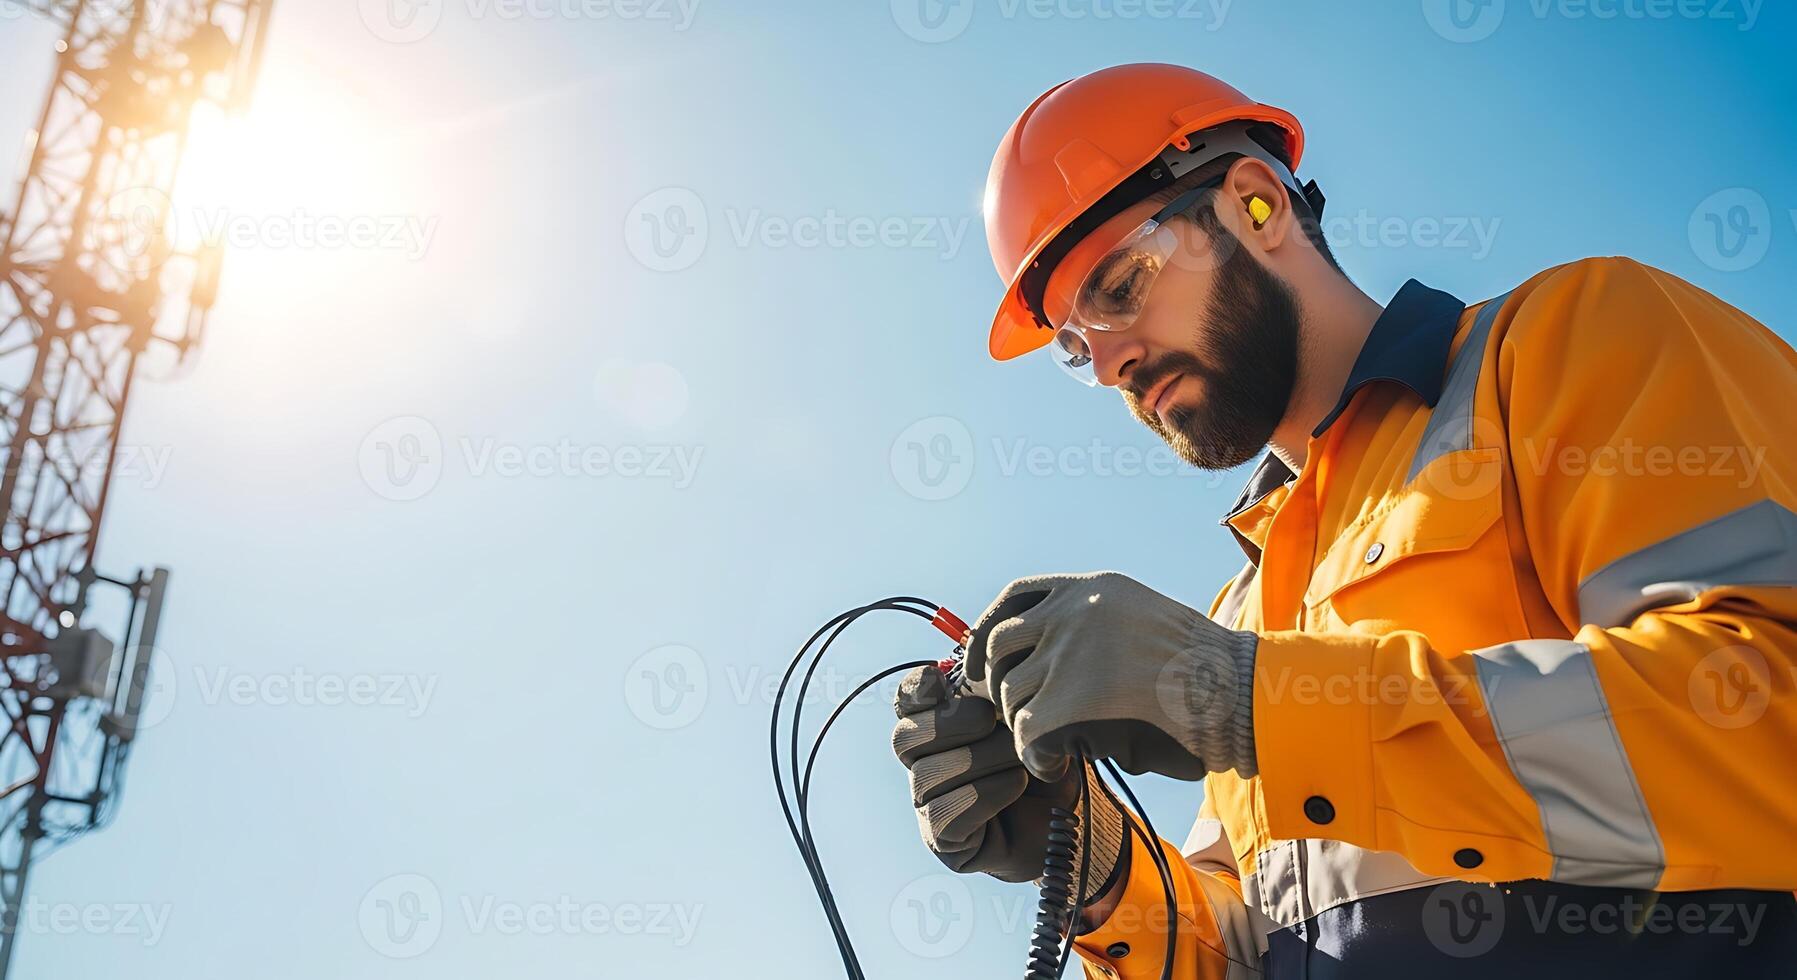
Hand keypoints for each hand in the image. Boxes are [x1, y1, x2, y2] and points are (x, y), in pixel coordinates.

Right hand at [892, 665, 1124, 901]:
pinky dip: (984, 794)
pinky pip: (943, 814)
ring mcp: (929, 804)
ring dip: (980, 760)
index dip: (917, 690)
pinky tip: (1016, 784)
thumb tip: (978, 653)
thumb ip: (1000, 684)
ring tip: (1021, 758)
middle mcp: (925, 764)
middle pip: (904, 737)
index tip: (943, 682)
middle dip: (951, 724)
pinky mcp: (943, 840)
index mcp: (938, 726)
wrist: (1077, 816)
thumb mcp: (1031, 713)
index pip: (905, 702)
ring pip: (927, 776)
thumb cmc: (1049, 759)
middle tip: (992, 720)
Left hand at [962, 571, 1259, 781]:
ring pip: (1012, 691)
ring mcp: (1068, 652)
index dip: (990, 628)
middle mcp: (1072, 611)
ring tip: (1046, 745)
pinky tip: (1053, 764)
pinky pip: (1026, 732)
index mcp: (1092, 587)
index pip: (1015, 597)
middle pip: (1001, 644)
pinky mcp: (1070, 698)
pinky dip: (1033, 755)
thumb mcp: (1148, 620)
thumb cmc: (1207, 669)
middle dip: (997, 681)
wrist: (1238, 693)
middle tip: (1013, 713)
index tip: (985, 657)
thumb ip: (1100, 625)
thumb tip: (1049, 656)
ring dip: (1022, 724)